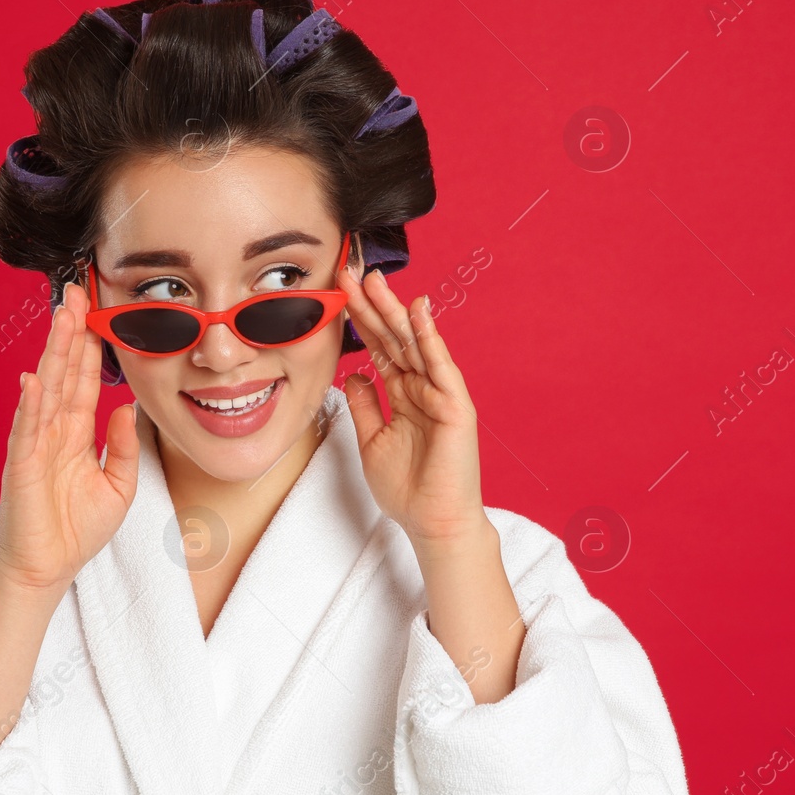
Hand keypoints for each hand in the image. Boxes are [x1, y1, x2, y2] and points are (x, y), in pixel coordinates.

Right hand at [0, 282, 139, 595]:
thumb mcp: (118, 486)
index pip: (85, 379)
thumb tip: (127, 409)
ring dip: (53, 354)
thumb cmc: (77, 530)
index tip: (96, 310)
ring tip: (61, 318)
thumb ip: (125, 447)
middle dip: (70, 332)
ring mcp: (35, 444)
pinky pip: (27, 430)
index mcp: (76, 433)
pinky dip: (30, 404)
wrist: (48, 569)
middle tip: (76, 292)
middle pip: (64, 372)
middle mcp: (53, 430)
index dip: (90, 345)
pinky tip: (34, 378)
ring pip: (46, 389)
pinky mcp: (23, 466)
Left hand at [337, 263, 487, 548]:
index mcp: (402, 395)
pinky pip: (440, 366)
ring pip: (413, 344)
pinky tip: (418, 312)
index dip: (359, 320)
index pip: (378, 348)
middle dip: (372, 305)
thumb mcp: (371, 441)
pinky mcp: (454, 407)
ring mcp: (439, 395)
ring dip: (394, 311)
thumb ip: (364, 405)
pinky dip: (429, 338)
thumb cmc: (407, 489)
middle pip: (393, 338)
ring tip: (376, 280)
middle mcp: (421, 388)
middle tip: (351, 271)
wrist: (433, 523)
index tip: (339, 292)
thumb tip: (353, 373)